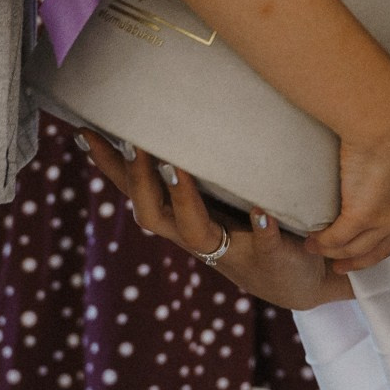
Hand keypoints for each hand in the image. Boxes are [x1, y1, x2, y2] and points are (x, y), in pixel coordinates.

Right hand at [77, 132, 351, 310]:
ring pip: (195, 232)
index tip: (85, 132)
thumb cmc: (253, 226)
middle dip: (141, 181)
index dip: (108, 167)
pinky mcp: (271, 257)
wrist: (303, 279)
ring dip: (184, 199)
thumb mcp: (221, 196)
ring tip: (178, 168)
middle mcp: (198, 238)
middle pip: (153, 215)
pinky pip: (264, 245)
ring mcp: (232, 250)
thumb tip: (179, 110)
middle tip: (136, 143)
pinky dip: (262, 228)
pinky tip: (262, 212)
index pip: (135, 191)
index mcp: (181, 219)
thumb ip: (202, 166)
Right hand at [307, 105, 389, 274]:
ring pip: (357, 247)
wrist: (389, 117)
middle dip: (360, 258)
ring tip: (318, 249)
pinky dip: (323, 242)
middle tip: (342, 262)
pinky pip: (337, 238)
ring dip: (336, 252)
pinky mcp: (361, 217)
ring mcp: (386, 220)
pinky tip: (312, 241)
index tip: (371, 238)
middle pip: (382, 247)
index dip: (386, 235)